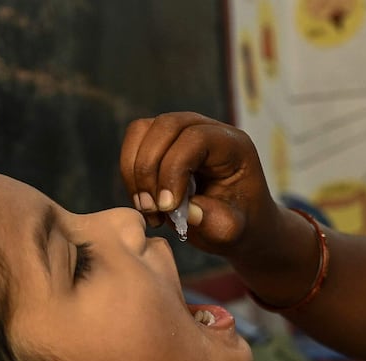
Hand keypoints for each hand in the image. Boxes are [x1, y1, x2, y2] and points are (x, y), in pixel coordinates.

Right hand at [120, 112, 280, 256]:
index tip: (167, 207)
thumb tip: (184, 210)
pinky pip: (133, 144)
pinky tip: (144, 203)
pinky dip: (130, 174)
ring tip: (147, 208)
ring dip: (135, 171)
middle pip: (165, 126)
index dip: (174, 169)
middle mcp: (207, 129)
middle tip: (152, 209)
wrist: (231, 224)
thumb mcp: (231, 230)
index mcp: (233, 146)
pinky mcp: (162, 142)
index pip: (196, 138)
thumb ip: (212, 221)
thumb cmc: (235, 224)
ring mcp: (182, 131)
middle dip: (149, 169)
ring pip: (142, 130)